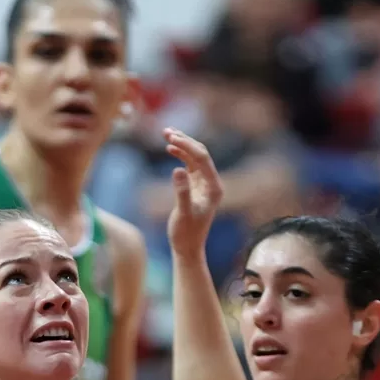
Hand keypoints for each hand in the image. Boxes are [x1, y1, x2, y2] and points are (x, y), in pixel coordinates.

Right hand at [163, 129, 223, 258]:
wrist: (187, 248)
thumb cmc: (186, 234)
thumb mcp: (183, 214)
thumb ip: (182, 192)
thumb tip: (177, 169)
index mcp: (213, 188)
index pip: (202, 159)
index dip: (187, 146)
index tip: (170, 138)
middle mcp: (212, 183)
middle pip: (200, 154)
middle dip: (184, 141)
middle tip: (166, 131)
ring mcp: (204, 184)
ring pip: (195, 157)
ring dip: (182, 144)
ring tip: (166, 133)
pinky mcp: (196, 186)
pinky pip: (190, 165)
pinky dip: (180, 155)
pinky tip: (169, 148)